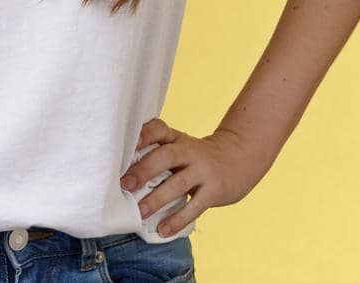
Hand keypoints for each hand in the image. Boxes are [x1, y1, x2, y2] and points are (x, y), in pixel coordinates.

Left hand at [119, 118, 268, 235]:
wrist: (238, 159)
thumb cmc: (195, 158)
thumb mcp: (180, 148)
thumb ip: (157, 156)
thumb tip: (121, 177)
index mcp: (176, 138)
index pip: (159, 129)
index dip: (144, 134)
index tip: (128, 143)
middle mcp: (190, 151)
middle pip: (166, 156)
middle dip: (144, 170)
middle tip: (124, 184)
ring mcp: (204, 170)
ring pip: (179, 183)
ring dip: (157, 199)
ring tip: (140, 213)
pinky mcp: (215, 190)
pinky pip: (195, 206)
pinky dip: (178, 219)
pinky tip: (163, 230)